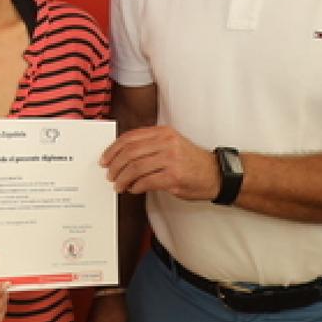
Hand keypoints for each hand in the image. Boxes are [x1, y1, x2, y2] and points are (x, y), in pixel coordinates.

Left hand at [100, 125, 218, 200]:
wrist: (216, 174)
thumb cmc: (190, 161)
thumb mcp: (171, 143)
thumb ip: (149, 144)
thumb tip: (120, 155)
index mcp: (163, 132)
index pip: (130, 137)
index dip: (113, 149)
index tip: (104, 159)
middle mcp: (166, 143)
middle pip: (129, 152)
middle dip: (115, 165)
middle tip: (109, 175)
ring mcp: (170, 160)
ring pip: (135, 168)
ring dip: (122, 179)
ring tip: (118, 185)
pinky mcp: (173, 177)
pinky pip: (146, 182)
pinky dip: (135, 187)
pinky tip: (133, 189)